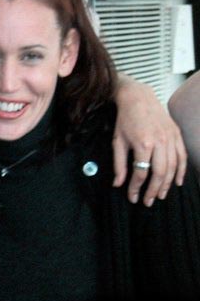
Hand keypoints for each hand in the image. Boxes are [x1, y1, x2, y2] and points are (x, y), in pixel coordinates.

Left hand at [113, 79, 186, 206]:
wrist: (138, 98)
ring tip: (161, 195)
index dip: (136, 188)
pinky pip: (182, 156)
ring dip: (167, 184)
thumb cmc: (125, 120)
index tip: (132, 197)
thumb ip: (119, 164)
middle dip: (154, 190)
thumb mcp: (118, 142)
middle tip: (149, 202)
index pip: (141, 173)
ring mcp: (171, 138)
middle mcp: (160, 142)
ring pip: (173, 167)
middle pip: (160, 173)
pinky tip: (176, 182)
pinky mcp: (177, 135)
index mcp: (143, 144)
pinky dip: (181, 171)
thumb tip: (118, 184)